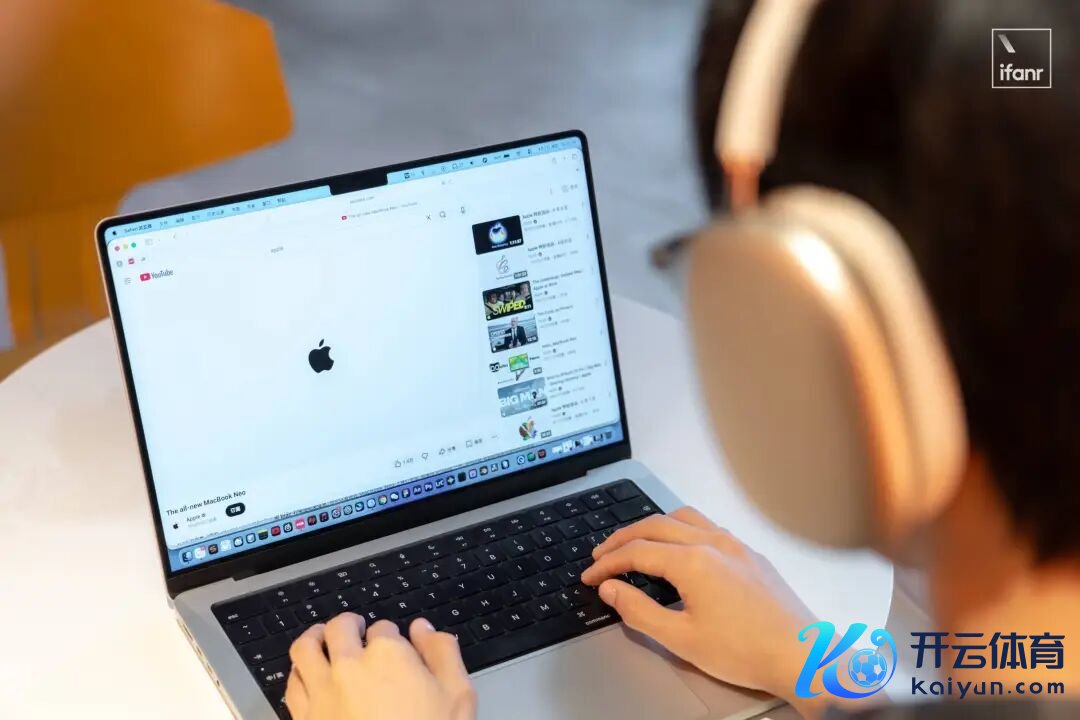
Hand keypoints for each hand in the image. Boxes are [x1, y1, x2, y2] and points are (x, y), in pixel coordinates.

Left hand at [285, 613, 475, 719]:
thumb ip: (442, 653)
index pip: (384, 628)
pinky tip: (308, 676)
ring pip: (305, 648)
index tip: (395, 648)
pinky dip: (299, 674)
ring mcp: (323, 692)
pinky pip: (292, 684)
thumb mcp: (457, 695)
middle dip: (349, 625)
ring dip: (314, 638)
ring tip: (321, 639)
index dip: (391, 636)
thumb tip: (424, 629)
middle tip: (355, 629)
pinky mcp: (305, 718)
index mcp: (388, 655)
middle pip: (340, 628)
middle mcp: (350, 666)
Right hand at [581, 507, 814, 702]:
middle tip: (602, 556)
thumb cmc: (746, 651)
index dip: (607, 563)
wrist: (802, 656)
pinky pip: (707, 526)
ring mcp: (735, 544)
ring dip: (652, 527)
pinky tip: (678, 548)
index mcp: (693, 561)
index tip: (591, 576)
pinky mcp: (750, 554)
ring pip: (682, 517)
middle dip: (622, 538)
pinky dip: (680, 529)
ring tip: (635, 544)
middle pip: (654, 526)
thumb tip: (612, 589)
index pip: (636, 552)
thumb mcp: (681, 639)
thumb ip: (639, 611)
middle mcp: (713, 542)